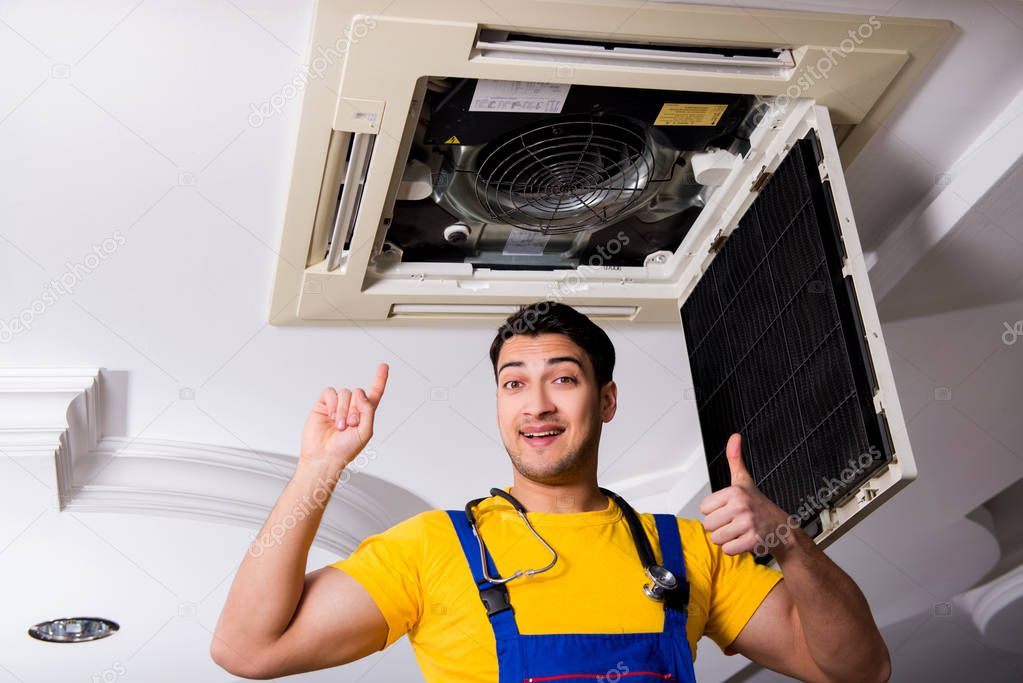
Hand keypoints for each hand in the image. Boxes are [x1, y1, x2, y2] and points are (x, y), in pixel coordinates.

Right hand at [300, 363, 388, 470]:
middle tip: (350, 424)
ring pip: (345, 392)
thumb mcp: (365, 432)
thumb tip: (360, 393)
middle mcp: (351, 407)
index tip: (384, 366)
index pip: (374, 393)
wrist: (324, 457)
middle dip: (355, 409)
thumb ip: (368, 411)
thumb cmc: (345, 450)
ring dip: (343, 409)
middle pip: (358, 392)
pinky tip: (331, 416)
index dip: (379, 379)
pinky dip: (332, 403)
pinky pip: (330, 392)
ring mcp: (337, 405)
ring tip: (339, 426)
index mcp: (364, 414)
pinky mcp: (323, 405)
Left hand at [699, 433, 789, 555]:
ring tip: (738, 530)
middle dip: (719, 526)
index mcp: (734, 491)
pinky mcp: (752, 541)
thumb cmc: (758, 504)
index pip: (704, 508)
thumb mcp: (744, 480)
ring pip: (717, 538)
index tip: (728, 508)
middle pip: (708, 525)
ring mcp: (747, 524)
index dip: (715, 510)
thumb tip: (734, 437)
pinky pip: (728, 549)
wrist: (781, 528)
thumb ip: (735, 458)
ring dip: (726, 538)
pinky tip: (744, 539)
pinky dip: (734, 548)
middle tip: (734, 521)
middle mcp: (740, 506)